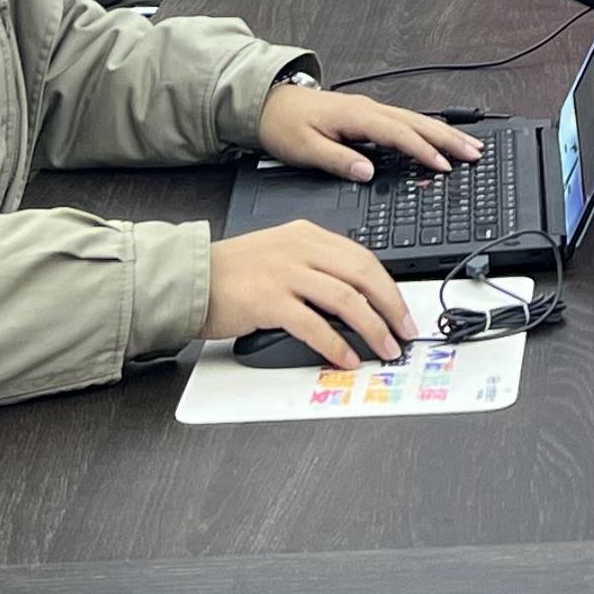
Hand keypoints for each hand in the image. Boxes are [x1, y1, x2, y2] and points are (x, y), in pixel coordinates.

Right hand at [202, 219, 415, 369]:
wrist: (188, 278)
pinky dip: (336, 344)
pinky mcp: (269, 300)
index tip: (403, 310)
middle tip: (405, 331)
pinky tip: (347, 358)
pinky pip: (314, 324)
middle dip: (392, 306)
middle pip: (363, 274)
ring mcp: (285, 272)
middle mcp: (300, 249)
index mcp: (307, 235)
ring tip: (385, 349)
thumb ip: (313, 267)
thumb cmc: (231, 274)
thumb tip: (353, 300)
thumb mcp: (279, 255)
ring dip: (373, 327)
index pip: (363, 257)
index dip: (389, 287)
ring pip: (346, 298)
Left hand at [254, 80, 481, 179]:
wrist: (269, 102)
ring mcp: (371, 109)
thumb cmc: (284, 125)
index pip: (398, 134)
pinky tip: (439, 139)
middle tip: (475, 153)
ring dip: (443, 133)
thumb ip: (337, 159)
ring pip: (416, 119)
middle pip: (418, 122)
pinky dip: (427, 130)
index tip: (442, 166)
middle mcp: (369, 108)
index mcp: (356, 116)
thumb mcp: (304, 148)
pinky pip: (406, 121)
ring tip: (468, 146)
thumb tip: (367, 172)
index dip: (422, 151)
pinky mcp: (369, 114)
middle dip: (448, 138)